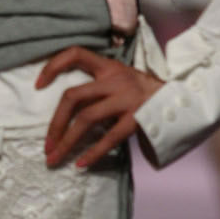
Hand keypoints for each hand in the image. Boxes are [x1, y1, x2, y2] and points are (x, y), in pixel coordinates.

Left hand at [37, 47, 162, 169]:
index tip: (38, 85)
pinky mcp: (137, 119)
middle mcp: (115, 80)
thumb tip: (67, 110)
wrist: (182, 99)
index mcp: (108, 67)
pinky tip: (80, 164)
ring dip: (67, 142)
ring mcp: (126, 99)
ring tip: (55, 158)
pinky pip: (109, 138)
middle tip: (46, 145)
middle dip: (55, 123)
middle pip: (73, 97)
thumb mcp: (121, 78)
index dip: (53, 66)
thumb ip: (98, 87)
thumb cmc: (143, 92)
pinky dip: (93, 153)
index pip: (75, 54)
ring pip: (87, 119)